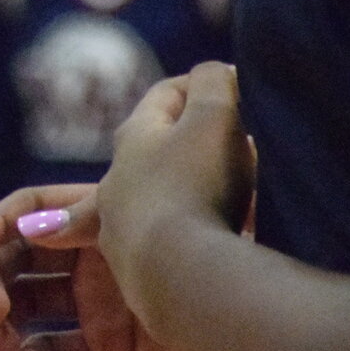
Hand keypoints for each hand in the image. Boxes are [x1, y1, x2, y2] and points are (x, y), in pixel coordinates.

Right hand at [0, 184, 253, 350]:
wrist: (255, 327)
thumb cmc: (211, 261)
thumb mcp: (153, 225)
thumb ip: (94, 216)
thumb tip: (31, 222)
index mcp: (95, 223)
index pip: (27, 216)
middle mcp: (88, 265)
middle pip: (15, 264)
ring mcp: (94, 310)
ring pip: (25, 312)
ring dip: (0, 325)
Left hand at [97, 63, 256, 285]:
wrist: (181, 278)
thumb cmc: (196, 186)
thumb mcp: (212, 120)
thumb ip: (213, 84)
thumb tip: (214, 73)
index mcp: (132, 139)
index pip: (163, 98)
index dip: (198, 85)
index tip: (232, 86)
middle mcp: (117, 184)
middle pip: (155, 151)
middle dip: (192, 142)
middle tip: (231, 143)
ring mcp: (124, 233)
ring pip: (161, 201)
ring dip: (192, 192)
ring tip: (229, 197)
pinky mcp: (141, 277)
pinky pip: (173, 246)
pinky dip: (197, 237)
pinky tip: (219, 248)